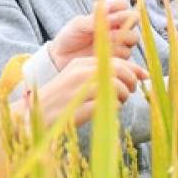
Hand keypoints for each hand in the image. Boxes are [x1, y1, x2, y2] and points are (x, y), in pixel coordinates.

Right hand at [27, 56, 148, 126]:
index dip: (134, 69)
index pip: (116, 60)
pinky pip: (109, 105)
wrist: (33, 117)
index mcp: (81, 63)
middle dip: (131, 82)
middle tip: (130, 92)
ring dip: (123, 96)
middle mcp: (81, 72)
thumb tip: (136, 74)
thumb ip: (101, 74)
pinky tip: (108, 111)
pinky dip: (114, 108)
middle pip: (120, 71)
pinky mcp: (79, 108)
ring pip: (117, 87)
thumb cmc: (60, 100)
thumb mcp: (77, 80)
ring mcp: (80, 90)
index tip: (144, 77)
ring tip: (118, 102)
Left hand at [49, 0, 139, 69]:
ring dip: (119, 38)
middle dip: (122, 21)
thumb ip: (94, 18)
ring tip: (103, 41)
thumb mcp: (78, 24)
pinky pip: (126, 53)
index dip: (117, 7)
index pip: (123, 4)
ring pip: (133, 37)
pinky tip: (103, 52)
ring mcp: (120, 42)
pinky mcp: (118, 58)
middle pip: (134, 19)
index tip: (104, 12)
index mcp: (109, 14)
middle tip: (107, 26)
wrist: (62, 56)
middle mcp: (117, 27)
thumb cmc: (70, 36)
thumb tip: (106, 9)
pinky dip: (116, 51)